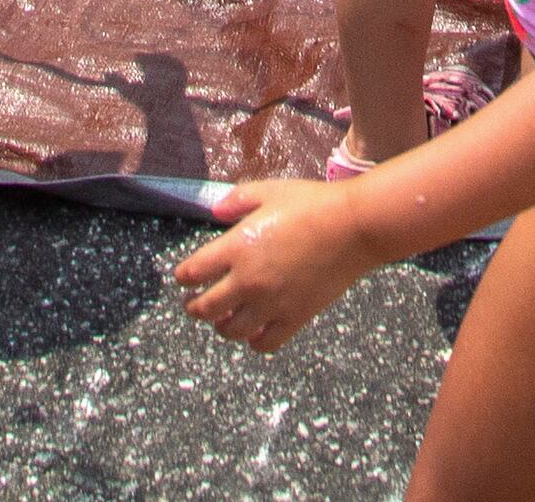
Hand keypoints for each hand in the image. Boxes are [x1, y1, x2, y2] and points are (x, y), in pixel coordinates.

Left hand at [172, 176, 379, 352]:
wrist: (352, 227)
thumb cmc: (310, 204)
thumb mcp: (267, 191)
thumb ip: (236, 201)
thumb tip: (215, 213)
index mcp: (237, 247)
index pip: (194, 272)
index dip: (182, 277)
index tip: (182, 278)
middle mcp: (249, 280)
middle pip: (206, 308)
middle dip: (193, 308)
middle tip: (192, 305)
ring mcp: (272, 303)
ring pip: (232, 331)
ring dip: (221, 326)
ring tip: (221, 319)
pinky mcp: (295, 317)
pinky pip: (265, 343)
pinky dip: (254, 341)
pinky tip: (254, 331)